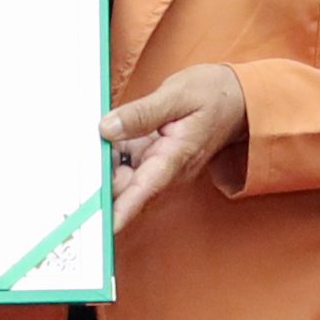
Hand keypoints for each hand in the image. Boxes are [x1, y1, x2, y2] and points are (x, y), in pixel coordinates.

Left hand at [101, 64, 245, 232]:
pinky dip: (114, 151)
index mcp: (176, 157)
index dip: (122, 209)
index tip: (102, 224)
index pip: (145, 189)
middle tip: (80, 160)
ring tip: (90, 142)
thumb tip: (107, 128)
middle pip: (128, 186)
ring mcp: (162, 164)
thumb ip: (142, 113)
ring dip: (106, 163)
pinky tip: (105, 135)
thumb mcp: (177, 95)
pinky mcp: (156, 156)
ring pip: (125, 174)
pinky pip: (129, 161)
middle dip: (102, 178)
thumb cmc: (214, 95)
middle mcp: (169, 169)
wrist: (239, 99)